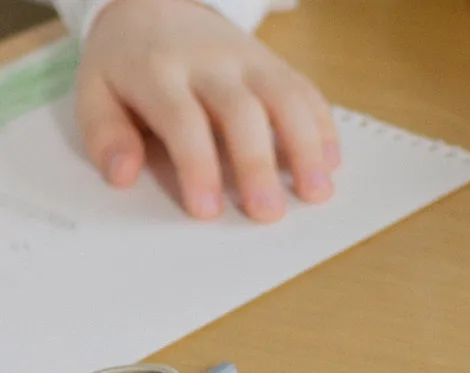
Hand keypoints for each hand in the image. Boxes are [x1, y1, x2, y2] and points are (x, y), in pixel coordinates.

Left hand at [76, 0, 338, 221]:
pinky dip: (324, 129)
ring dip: (306, 148)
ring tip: (317, 194)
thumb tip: (122, 174)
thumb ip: (104, 133)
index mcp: (158, 70)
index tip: (207, 210)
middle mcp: (209, 62)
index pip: (182, 118)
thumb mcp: (97, 89)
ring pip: (285, 98)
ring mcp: (249, 61)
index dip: (197, 165)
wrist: (158, 4)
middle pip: (241, 110)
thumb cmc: (131, 64)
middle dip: (257, 164)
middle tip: (268, 213)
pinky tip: (330, 165)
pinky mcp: (277, 66)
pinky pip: (307, 92)